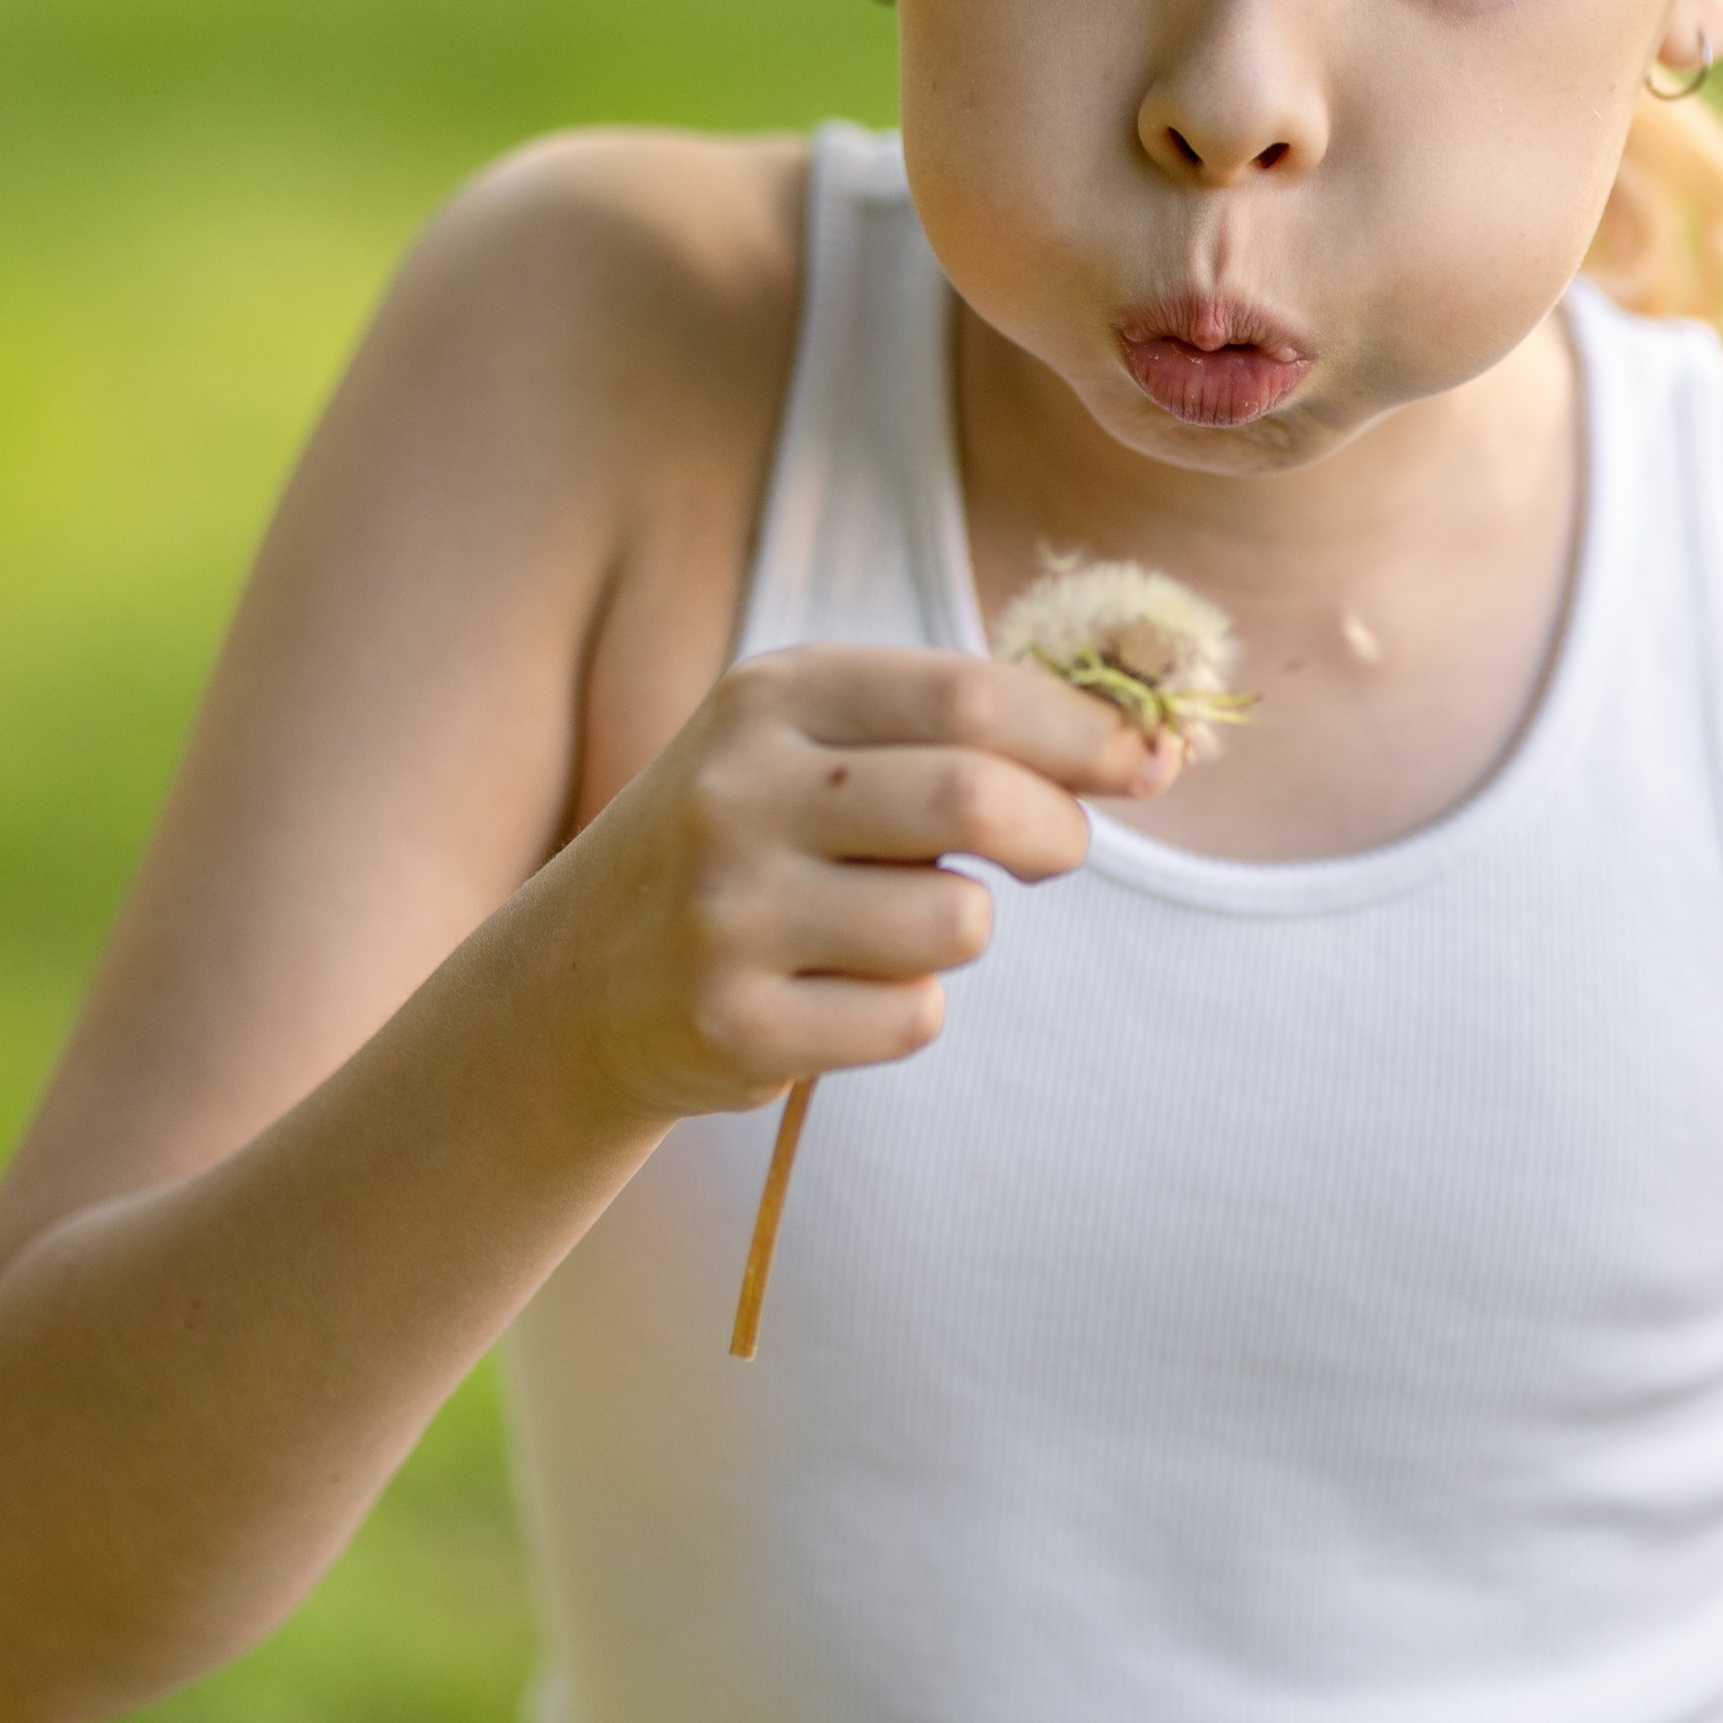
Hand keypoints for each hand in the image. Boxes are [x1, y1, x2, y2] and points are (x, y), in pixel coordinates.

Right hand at [541, 645, 1175, 1124]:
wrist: (575, 976)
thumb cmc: (749, 838)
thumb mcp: (811, 743)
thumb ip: (955, 730)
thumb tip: (1147, 749)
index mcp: (770, 697)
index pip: (969, 695)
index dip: (1084, 734)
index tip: (1148, 763)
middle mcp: (738, 793)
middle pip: (975, 797)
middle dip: (1057, 831)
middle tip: (1057, 852)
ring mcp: (729, 914)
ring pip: (957, 925)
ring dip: (965, 929)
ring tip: (896, 924)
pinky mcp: (737, 1026)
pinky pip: (911, 1018)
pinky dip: (908, 1007)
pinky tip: (834, 991)